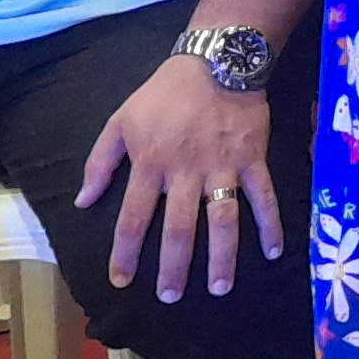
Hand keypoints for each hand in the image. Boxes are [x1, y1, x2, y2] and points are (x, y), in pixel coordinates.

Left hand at [76, 55, 284, 301]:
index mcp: (150, 163)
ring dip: (221, 256)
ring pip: (223, 219)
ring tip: (218, 288)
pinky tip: (274, 251)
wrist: (216, 61)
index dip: (125, 252)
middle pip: (179, 228)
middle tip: (170, 296)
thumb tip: (84, 202)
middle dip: (174, 267)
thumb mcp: (120, 120)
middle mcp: (185, 171)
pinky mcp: (252, 158)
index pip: (133, 217)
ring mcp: (223, 166)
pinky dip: (271, 223)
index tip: (121, 280)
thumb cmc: (164, 94)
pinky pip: (264, 195)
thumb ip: (100, 162)